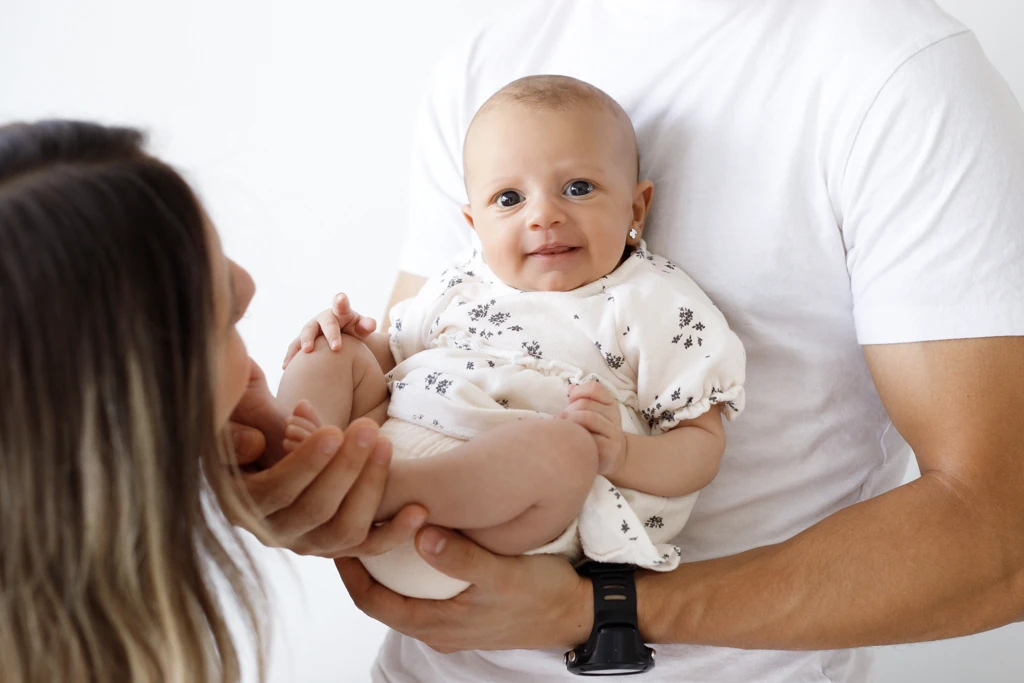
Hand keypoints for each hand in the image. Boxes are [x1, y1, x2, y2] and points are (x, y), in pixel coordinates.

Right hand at [228, 359, 426, 557]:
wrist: (268, 450)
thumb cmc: (249, 424)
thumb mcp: (235, 417)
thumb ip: (239, 424)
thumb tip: (254, 442)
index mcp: (244, 501)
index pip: (277, 490)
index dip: (306, 463)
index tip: (333, 432)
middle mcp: (274, 531)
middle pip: (316, 510)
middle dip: (347, 467)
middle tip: (369, 428)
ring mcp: (308, 541)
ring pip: (345, 530)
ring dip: (371, 488)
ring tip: (386, 444)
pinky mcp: (337, 545)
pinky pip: (368, 547)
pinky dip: (395, 532)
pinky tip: (418, 511)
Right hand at [282, 293, 376, 368]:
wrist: (340, 337)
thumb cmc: (353, 330)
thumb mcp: (361, 328)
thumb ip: (366, 325)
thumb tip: (371, 325)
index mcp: (339, 312)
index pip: (341, 306)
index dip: (341, 302)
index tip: (341, 298)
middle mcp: (322, 319)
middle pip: (324, 323)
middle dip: (330, 334)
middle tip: (336, 348)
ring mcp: (311, 329)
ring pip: (306, 333)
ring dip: (305, 342)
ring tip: (307, 352)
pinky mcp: (302, 341)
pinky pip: (294, 347)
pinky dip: (291, 356)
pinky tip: (286, 366)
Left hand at [337, 527, 592, 652]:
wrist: (576, 614)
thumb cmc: (541, 595)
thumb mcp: (503, 574)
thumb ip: (462, 557)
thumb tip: (420, 535)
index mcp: (438, 624)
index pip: (373, 602)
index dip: (350, 572)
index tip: (337, 538)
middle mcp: (437, 628)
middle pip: (380, 600)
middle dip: (361, 568)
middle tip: (348, 526)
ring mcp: (451, 621)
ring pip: (400, 596)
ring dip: (383, 569)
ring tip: (374, 529)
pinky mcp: (464, 610)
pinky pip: (421, 592)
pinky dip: (408, 570)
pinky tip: (414, 541)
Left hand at [557, 381, 626, 474]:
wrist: (615, 458)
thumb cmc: (596, 433)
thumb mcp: (592, 414)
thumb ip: (582, 400)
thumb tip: (570, 388)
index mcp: (610, 404)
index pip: (595, 389)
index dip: (578, 392)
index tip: (569, 401)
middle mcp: (614, 416)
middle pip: (585, 404)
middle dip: (568, 410)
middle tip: (559, 420)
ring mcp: (614, 433)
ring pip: (589, 417)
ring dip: (570, 421)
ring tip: (562, 429)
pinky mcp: (610, 449)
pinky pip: (590, 438)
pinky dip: (576, 438)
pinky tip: (570, 441)